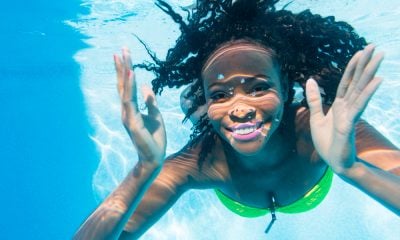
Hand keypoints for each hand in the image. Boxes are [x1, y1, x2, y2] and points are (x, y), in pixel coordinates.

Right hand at [114, 48, 165, 168]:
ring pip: (125, 90)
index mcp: (131, 109)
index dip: (124, 70)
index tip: (123, 54)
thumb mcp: (156, 115)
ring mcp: (128, 116)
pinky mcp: (132, 122)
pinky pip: (131, 101)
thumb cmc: (154, 138)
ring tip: (124, 56)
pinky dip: (131, 87)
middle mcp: (126, 111)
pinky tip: (132, 74)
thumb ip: (150, 101)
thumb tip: (146, 86)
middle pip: (123, 85)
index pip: (126, 86)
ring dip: (125, 72)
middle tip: (122, 49)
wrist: (154, 158)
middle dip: (123, 67)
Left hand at [305, 44, 383, 173]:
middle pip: (356, 81)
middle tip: (375, 46)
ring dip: (370, 73)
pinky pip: (359, 105)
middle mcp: (347, 106)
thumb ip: (315, 99)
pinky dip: (367, 92)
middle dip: (365, 64)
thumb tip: (310, 80)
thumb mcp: (316, 117)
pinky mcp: (350, 123)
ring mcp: (350, 114)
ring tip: (379, 58)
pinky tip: (376, 80)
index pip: (346, 82)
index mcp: (339, 105)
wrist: (333, 161)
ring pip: (360, 89)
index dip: (352, 67)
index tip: (360, 52)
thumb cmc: (326, 142)